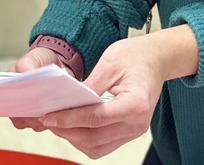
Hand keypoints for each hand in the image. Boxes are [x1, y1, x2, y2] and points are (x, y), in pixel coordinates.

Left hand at [10, 27, 197, 158]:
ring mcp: (134, 131)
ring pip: (97, 147)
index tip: (49, 117)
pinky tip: (72, 126)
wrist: (157, 59)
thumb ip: (89, 85)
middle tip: (47, 119)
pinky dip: (85, 139)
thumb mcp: (109, 62)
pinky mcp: (129, 132)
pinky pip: (103, 145)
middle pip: (95, 138)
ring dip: (74, 138)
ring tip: (56, 123)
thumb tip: (67, 101)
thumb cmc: (136, 56)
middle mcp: (137, 123)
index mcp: (135, 104)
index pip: (96, 118)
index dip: (70, 119)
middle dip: (67, 130)